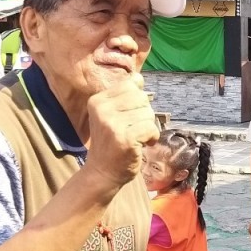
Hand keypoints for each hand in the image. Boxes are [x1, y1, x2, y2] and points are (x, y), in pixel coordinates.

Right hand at [85, 73, 159, 189]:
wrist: (102, 173)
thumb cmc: (112, 143)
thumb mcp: (111, 115)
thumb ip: (124, 96)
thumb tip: (138, 77)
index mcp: (98, 100)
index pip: (131, 84)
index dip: (138, 101)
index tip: (130, 116)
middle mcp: (102, 109)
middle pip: (142, 98)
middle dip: (144, 114)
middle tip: (134, 129)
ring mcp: (112, 124)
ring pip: (148, 113)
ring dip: (149, 127)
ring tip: (137, 138)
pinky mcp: (124, 138)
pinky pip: (151, 128)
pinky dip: (152, 137)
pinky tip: (143, 145)